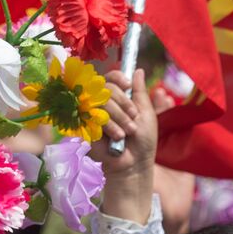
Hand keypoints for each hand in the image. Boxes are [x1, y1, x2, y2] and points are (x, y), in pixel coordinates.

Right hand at [96, 67, 156, 223]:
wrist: (134, 163)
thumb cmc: (143, 140)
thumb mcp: (146, 112)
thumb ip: (140, 91)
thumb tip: (138, 70)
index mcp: (118, 98)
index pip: (111, 78)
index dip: (118, 78)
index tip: (128, 85)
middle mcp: (104, 104)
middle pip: (106, 87)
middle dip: (123, 103)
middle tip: (133, 118)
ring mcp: (93, 115)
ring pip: (102, 101)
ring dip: (119, 117)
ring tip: (128, 132)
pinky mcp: (86, 128)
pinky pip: (95, 117)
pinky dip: (110, 126)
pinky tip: (117, 137)